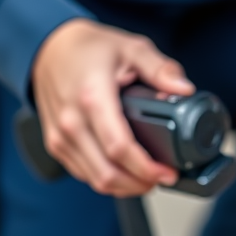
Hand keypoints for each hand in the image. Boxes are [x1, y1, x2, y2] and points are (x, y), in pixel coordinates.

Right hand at [31, 18, 194, 196]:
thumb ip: (161, 70)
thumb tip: (185, 89)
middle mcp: (72, 122)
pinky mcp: (55, 144)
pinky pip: (82, 173)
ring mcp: (60, 136)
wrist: (50, 49)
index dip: (146, 168)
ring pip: (94, 179)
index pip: (119, 147)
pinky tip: (125, 173)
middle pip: (107, 173)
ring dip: (124, 186)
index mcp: (93, 98)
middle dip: (139, 183)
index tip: (167, 172)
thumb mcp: (132, 48)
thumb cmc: (90, 49)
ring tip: (147, 178)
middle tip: (162, 178)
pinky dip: (106, 179)